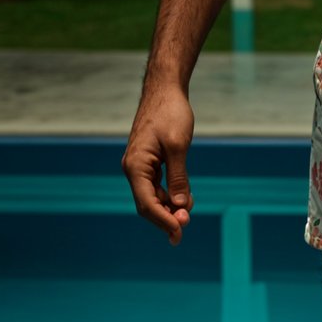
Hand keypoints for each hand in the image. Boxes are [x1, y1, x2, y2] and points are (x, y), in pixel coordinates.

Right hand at [122, 85, 195, 245]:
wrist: (165, 89)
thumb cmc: (171, 113)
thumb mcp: (178, 145)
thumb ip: (179, 177)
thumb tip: (181, 206)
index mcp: (135, 165)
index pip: (146, 203)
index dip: (163, 220)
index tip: (180, 231)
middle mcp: (133, 168)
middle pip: (147, 204)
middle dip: (165, 218)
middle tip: (183, 232)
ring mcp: (140, 165)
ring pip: (152, 196)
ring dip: (168, 208)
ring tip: (187, 214)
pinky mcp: (148, 161)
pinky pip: (156, 185)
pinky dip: (169, 195)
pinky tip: (183, 199)